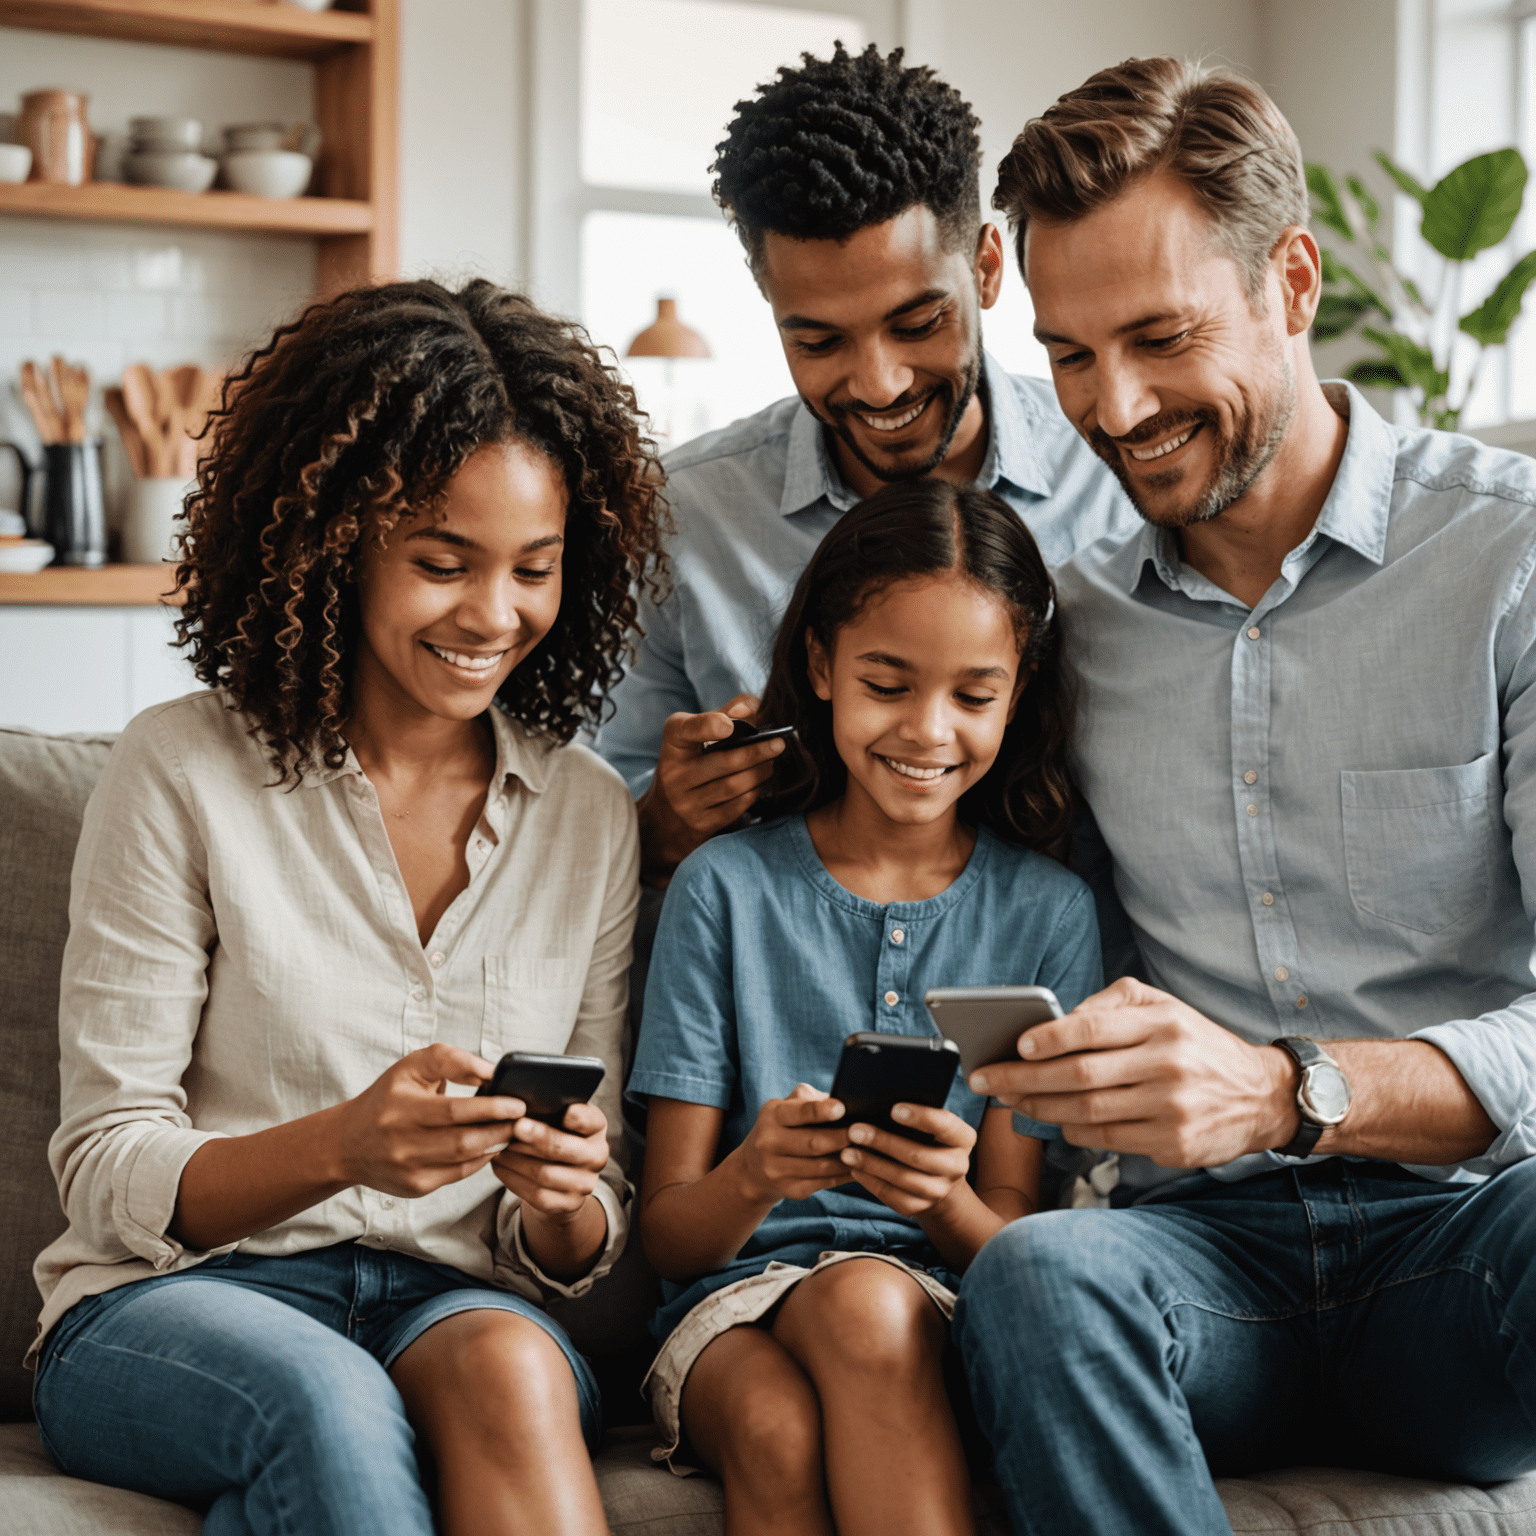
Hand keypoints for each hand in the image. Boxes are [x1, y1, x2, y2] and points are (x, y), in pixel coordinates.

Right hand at [336, 1044, 525, 1197]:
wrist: (348, 1144)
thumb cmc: (386, 1099)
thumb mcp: (411, 1067)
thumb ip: (450, 1060)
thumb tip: (488, 1072)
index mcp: (401, 1108)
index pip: (454, 1110)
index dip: (491, 1108)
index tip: (517, 1103)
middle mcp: (403, 1143)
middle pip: (464, 1140)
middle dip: (501, 1130)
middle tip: (524, 1119)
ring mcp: (410, 1169)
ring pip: (465, 1161)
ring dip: (495, 1145)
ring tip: (513, 1130)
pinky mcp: (416, 1187)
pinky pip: (459, 1174)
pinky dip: (480, 1159)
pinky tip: (492, 1145)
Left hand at [490, 1101, 610, 1216]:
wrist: (562, 1178)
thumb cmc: (555, 1135)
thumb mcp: (558, 1117)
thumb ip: (546, 1106)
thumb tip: (512, 1096)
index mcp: (597, 1127)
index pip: (592, 1120)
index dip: (579, 1117)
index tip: (565, 1112)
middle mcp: (597, 1155)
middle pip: (563, 1148)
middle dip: (537, 1137)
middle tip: (515, 1127)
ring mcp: (585, 1183)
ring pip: (544, 1173)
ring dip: (516, 1159)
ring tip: (498, 1147)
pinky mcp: (569, 1204)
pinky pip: (536, 1194)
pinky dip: (513, 1178)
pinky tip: (500, 1166)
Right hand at [637, 694, 785, 880]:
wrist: (667, 817)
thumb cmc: (692, 764)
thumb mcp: (698, 736)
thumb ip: (726, 711)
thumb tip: (749, 708)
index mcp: (673, 744)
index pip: (684, 730)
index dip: (707, 726)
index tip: (730, 725)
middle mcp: (673, 774)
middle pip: (722, 761)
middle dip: (755, 753)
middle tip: (779, 745)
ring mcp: (685, 802)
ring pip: (732, 786)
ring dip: (759, 773)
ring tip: (772, 764)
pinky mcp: (699, 824)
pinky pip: (735, 807)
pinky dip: (753, 792)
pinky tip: (760, 783)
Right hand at [735, 1083, 852, 1203]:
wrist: (755, 1165)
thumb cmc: (784, 1125)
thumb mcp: (788, 1106)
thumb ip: (812, 1100)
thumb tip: (846, 1102)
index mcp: (772, 1115)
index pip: (797, 1112)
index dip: (820, 1111)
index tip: (841, 1108)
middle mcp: (769, 1143)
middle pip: (813, 1143)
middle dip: (841, 1138)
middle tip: (864, 1132)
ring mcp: (778, 1170)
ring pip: (822, 1166)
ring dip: (848, 1159)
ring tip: (867, 1150)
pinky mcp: (791, 1190)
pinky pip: (825, 1182)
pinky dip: (844, 1174)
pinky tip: (857, 1166)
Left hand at [838, 1104, 976, 1217]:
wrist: (938, 1178)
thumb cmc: (927, 1137)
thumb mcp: (931, 1124)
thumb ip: (915, 1113)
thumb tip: (879, 1100)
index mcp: (963, 1138)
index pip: (945, 1125)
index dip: (921, 1117)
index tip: (893, 1109)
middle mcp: (957, 1166)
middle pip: (918, 1155)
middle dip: (883, 1142)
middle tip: (854, 1130)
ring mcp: (939, 1190)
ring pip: (903, 1179)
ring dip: (872, 1164)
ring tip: (847, 1152)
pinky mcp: (920, 1207)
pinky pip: (893, 1196)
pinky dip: (871, 1182)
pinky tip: (855, 1169)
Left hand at [968, 977, 1295, 1167]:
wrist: (1260, 1094)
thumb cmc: (1195, 1042)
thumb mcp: (1162, 1007)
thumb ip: (1109, 1006)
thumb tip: (1056, 1021)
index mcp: (1162, 1024)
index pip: (1090, 1030)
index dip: (1047, 1039)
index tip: (1014, 1046)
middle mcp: (1168, 1064)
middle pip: (1079, 1075)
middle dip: (1023, 1079)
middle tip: (987, 1079)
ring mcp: (1172, 1108)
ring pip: (1087, 1111)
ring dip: (1039, 1108)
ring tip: (1010, 1101)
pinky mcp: (1174, 1144)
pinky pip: (1107, 1138)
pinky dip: (1072, 1130)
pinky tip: (1052, 1120)